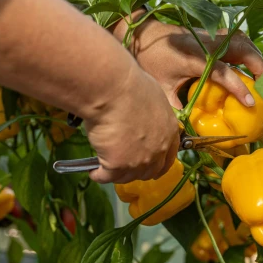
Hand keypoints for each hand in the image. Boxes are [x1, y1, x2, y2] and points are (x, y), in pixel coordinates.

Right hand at [85, 63, 180, 183]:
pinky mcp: (117, 165)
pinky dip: (99, 175)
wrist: (112, 90)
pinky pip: (106, 176)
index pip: (168, 157)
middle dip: (136, 171)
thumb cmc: (129, 85)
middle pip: (148, 172)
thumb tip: (142, 116)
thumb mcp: (153, 96)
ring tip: (104, 169)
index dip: (157, 164)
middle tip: (124, 166)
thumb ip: (152, 113)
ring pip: (127, 176)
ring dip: (116, 174)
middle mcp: (158, 150)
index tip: (149, 167)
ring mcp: (138, 160)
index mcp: (169, 131)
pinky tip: (93, 171)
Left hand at [113, 15, 262, 108]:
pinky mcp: (209, 33)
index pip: (222, 72)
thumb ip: (174, 109)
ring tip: (261, 73)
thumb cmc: (148, 60)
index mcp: (193, 58)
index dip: (237, 87)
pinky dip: (245, 48)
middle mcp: (204, 43)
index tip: (250, 102)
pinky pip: (234, 37)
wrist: (140, 33)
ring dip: (253, 54)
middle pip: (240, 47)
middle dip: (257, 64)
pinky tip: (248, 62)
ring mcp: (208, 35)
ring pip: (240, 39)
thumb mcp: (159, 88)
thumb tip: (184, 132)